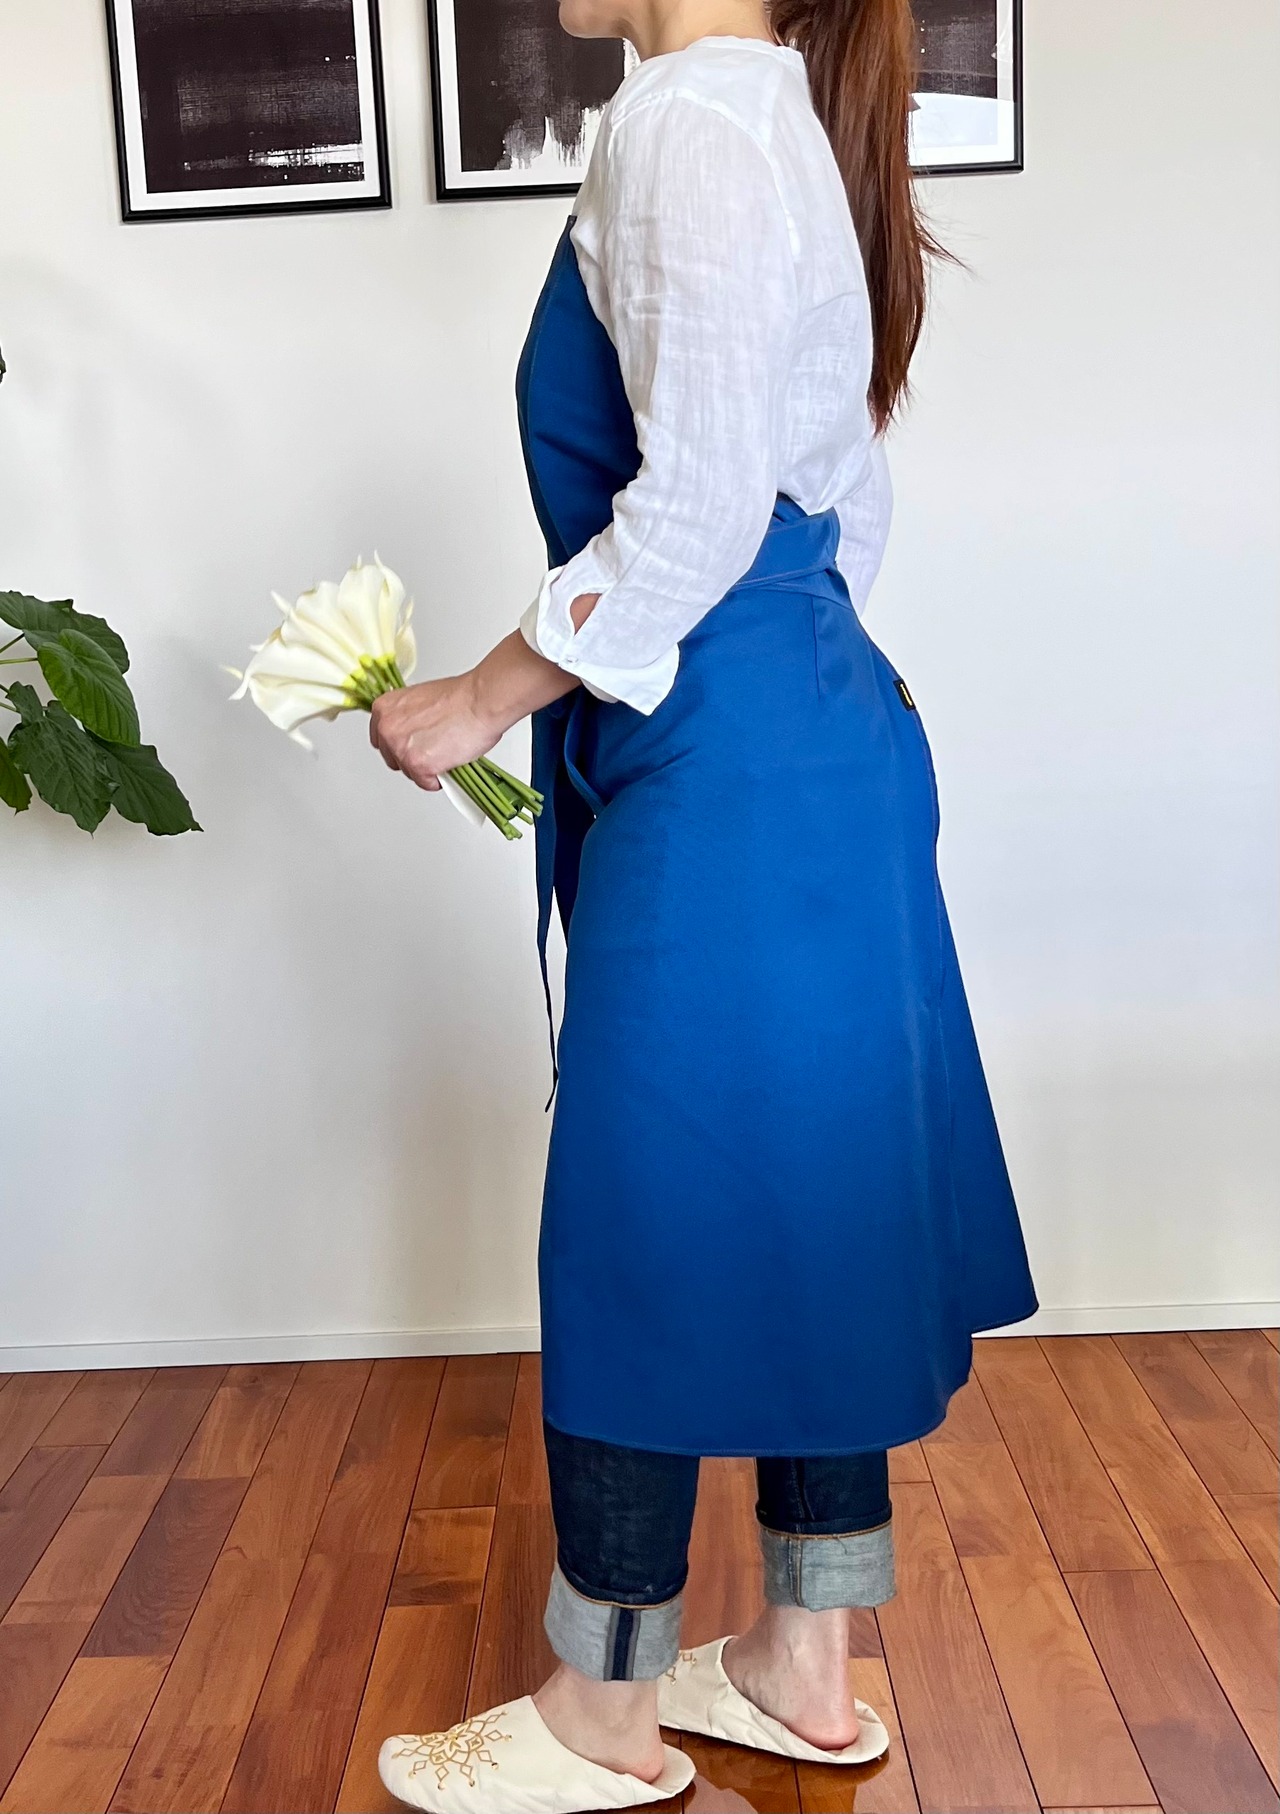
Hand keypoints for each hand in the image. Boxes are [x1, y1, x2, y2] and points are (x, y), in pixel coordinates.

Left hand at [369, 672, 497, 790]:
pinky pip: (425, 783)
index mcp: (384, 709)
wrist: (479, 702)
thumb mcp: (420, 701)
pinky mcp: (418, 765)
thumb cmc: (459, 698)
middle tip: (433, 750)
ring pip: (409, 772)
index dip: (400, 744)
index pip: (381, 739)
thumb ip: (408, 719)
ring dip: (427, 768)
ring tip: (446, 751)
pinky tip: (450, 761)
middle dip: (412, 758)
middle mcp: (387, 729)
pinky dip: (439, 778)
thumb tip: (412, 734)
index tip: (412, 746)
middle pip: (393, 759)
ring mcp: (400, 748)